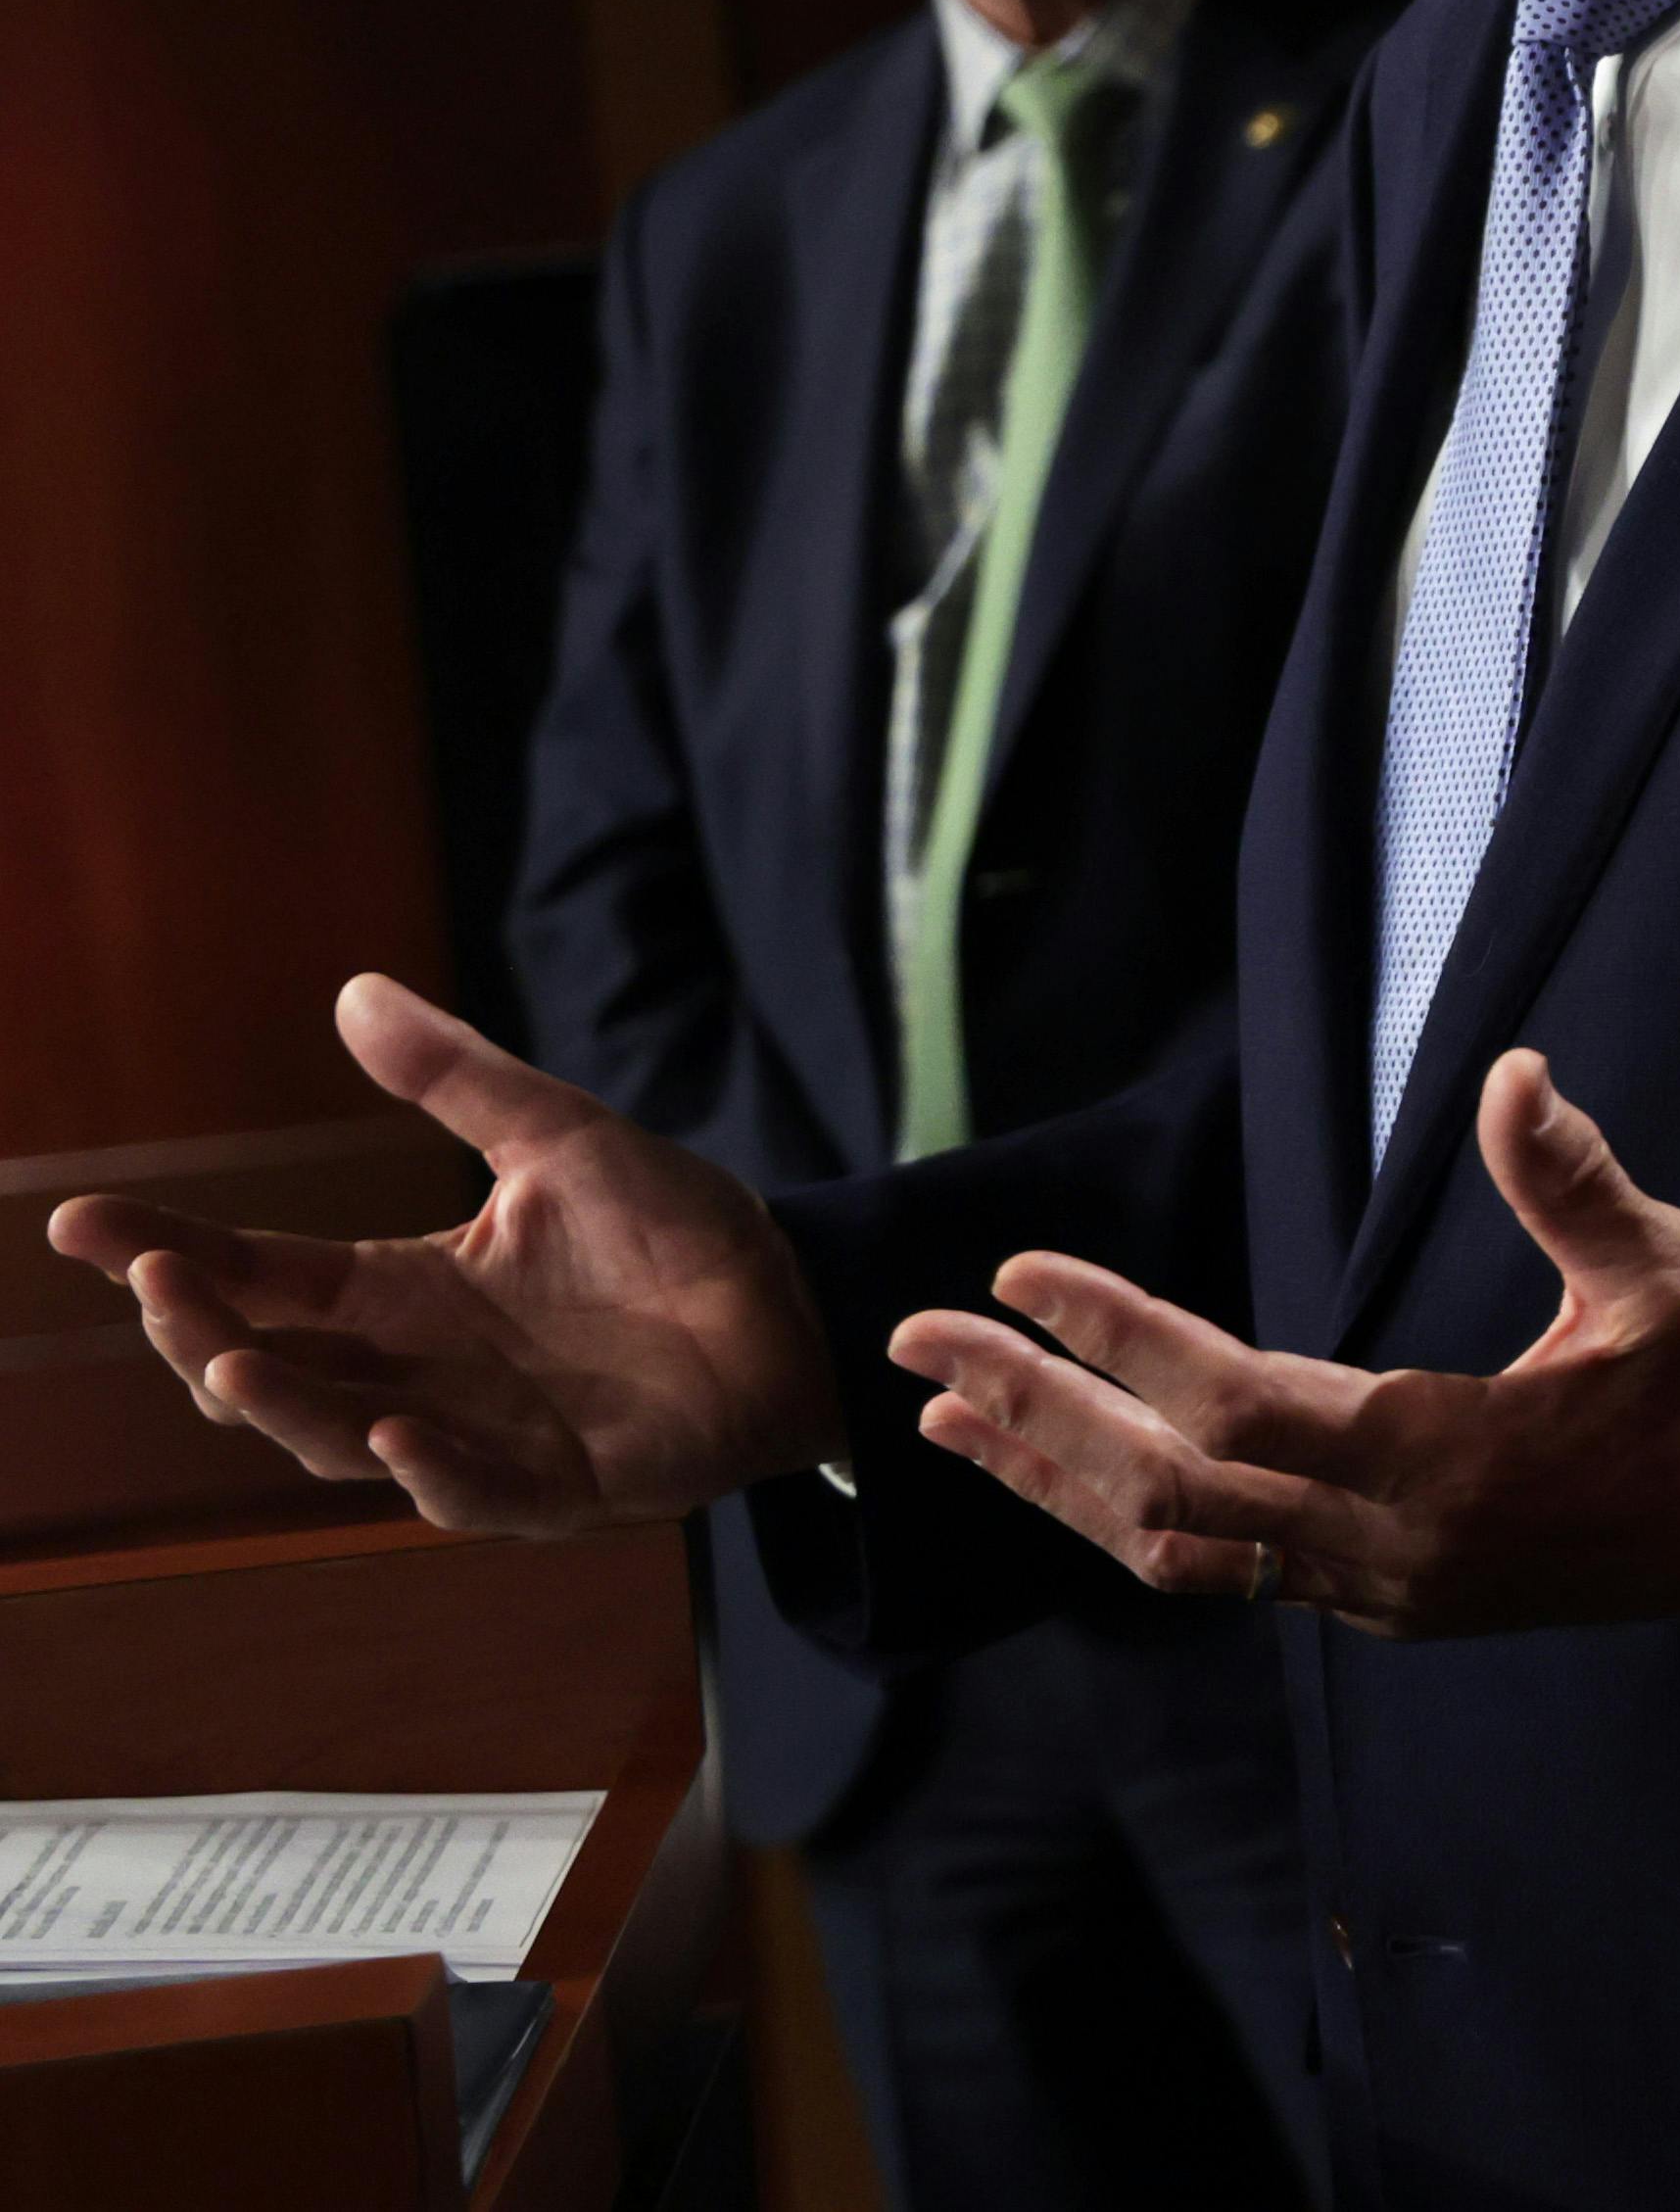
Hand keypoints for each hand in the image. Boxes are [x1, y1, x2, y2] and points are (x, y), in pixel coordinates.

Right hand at [46, 975, 842, 1532]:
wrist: (798, 1302)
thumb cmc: (676, 1231)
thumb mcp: (563, 1138)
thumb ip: (460, 1080)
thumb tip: (353, 989)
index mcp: (406, 1294)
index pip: (262, 1274)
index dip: (170, 1251)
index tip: (76, 1220)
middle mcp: (419, 1375)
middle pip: (271, 1368)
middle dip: (199, 1332)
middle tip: (153, 1283)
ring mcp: (482, 1439)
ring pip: (343, 1441)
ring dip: (284, 1406)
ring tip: (229, 1358)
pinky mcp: (565, 1488)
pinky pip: (477, 1497)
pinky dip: (431, 1473)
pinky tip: (395, 1437)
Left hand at [892, 1050, 1679, 1639]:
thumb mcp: (1669, 1275)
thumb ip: (1574, 1183)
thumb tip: (1516, 1072)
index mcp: (1444, 1460)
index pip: (1231, 1402)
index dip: (1115, 1339)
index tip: (1016, 1278)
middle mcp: (1389, 1546)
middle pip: (1163, 1486)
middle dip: (1029, 1413)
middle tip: (914, 1347)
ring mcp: (1384, 1590)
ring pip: (1175, 1550)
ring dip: (1056, 1482)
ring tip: (949, 1426)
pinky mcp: (1395, 1605)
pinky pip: (1226, 1575)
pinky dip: (1131, 1523)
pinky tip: (1081, 1481)